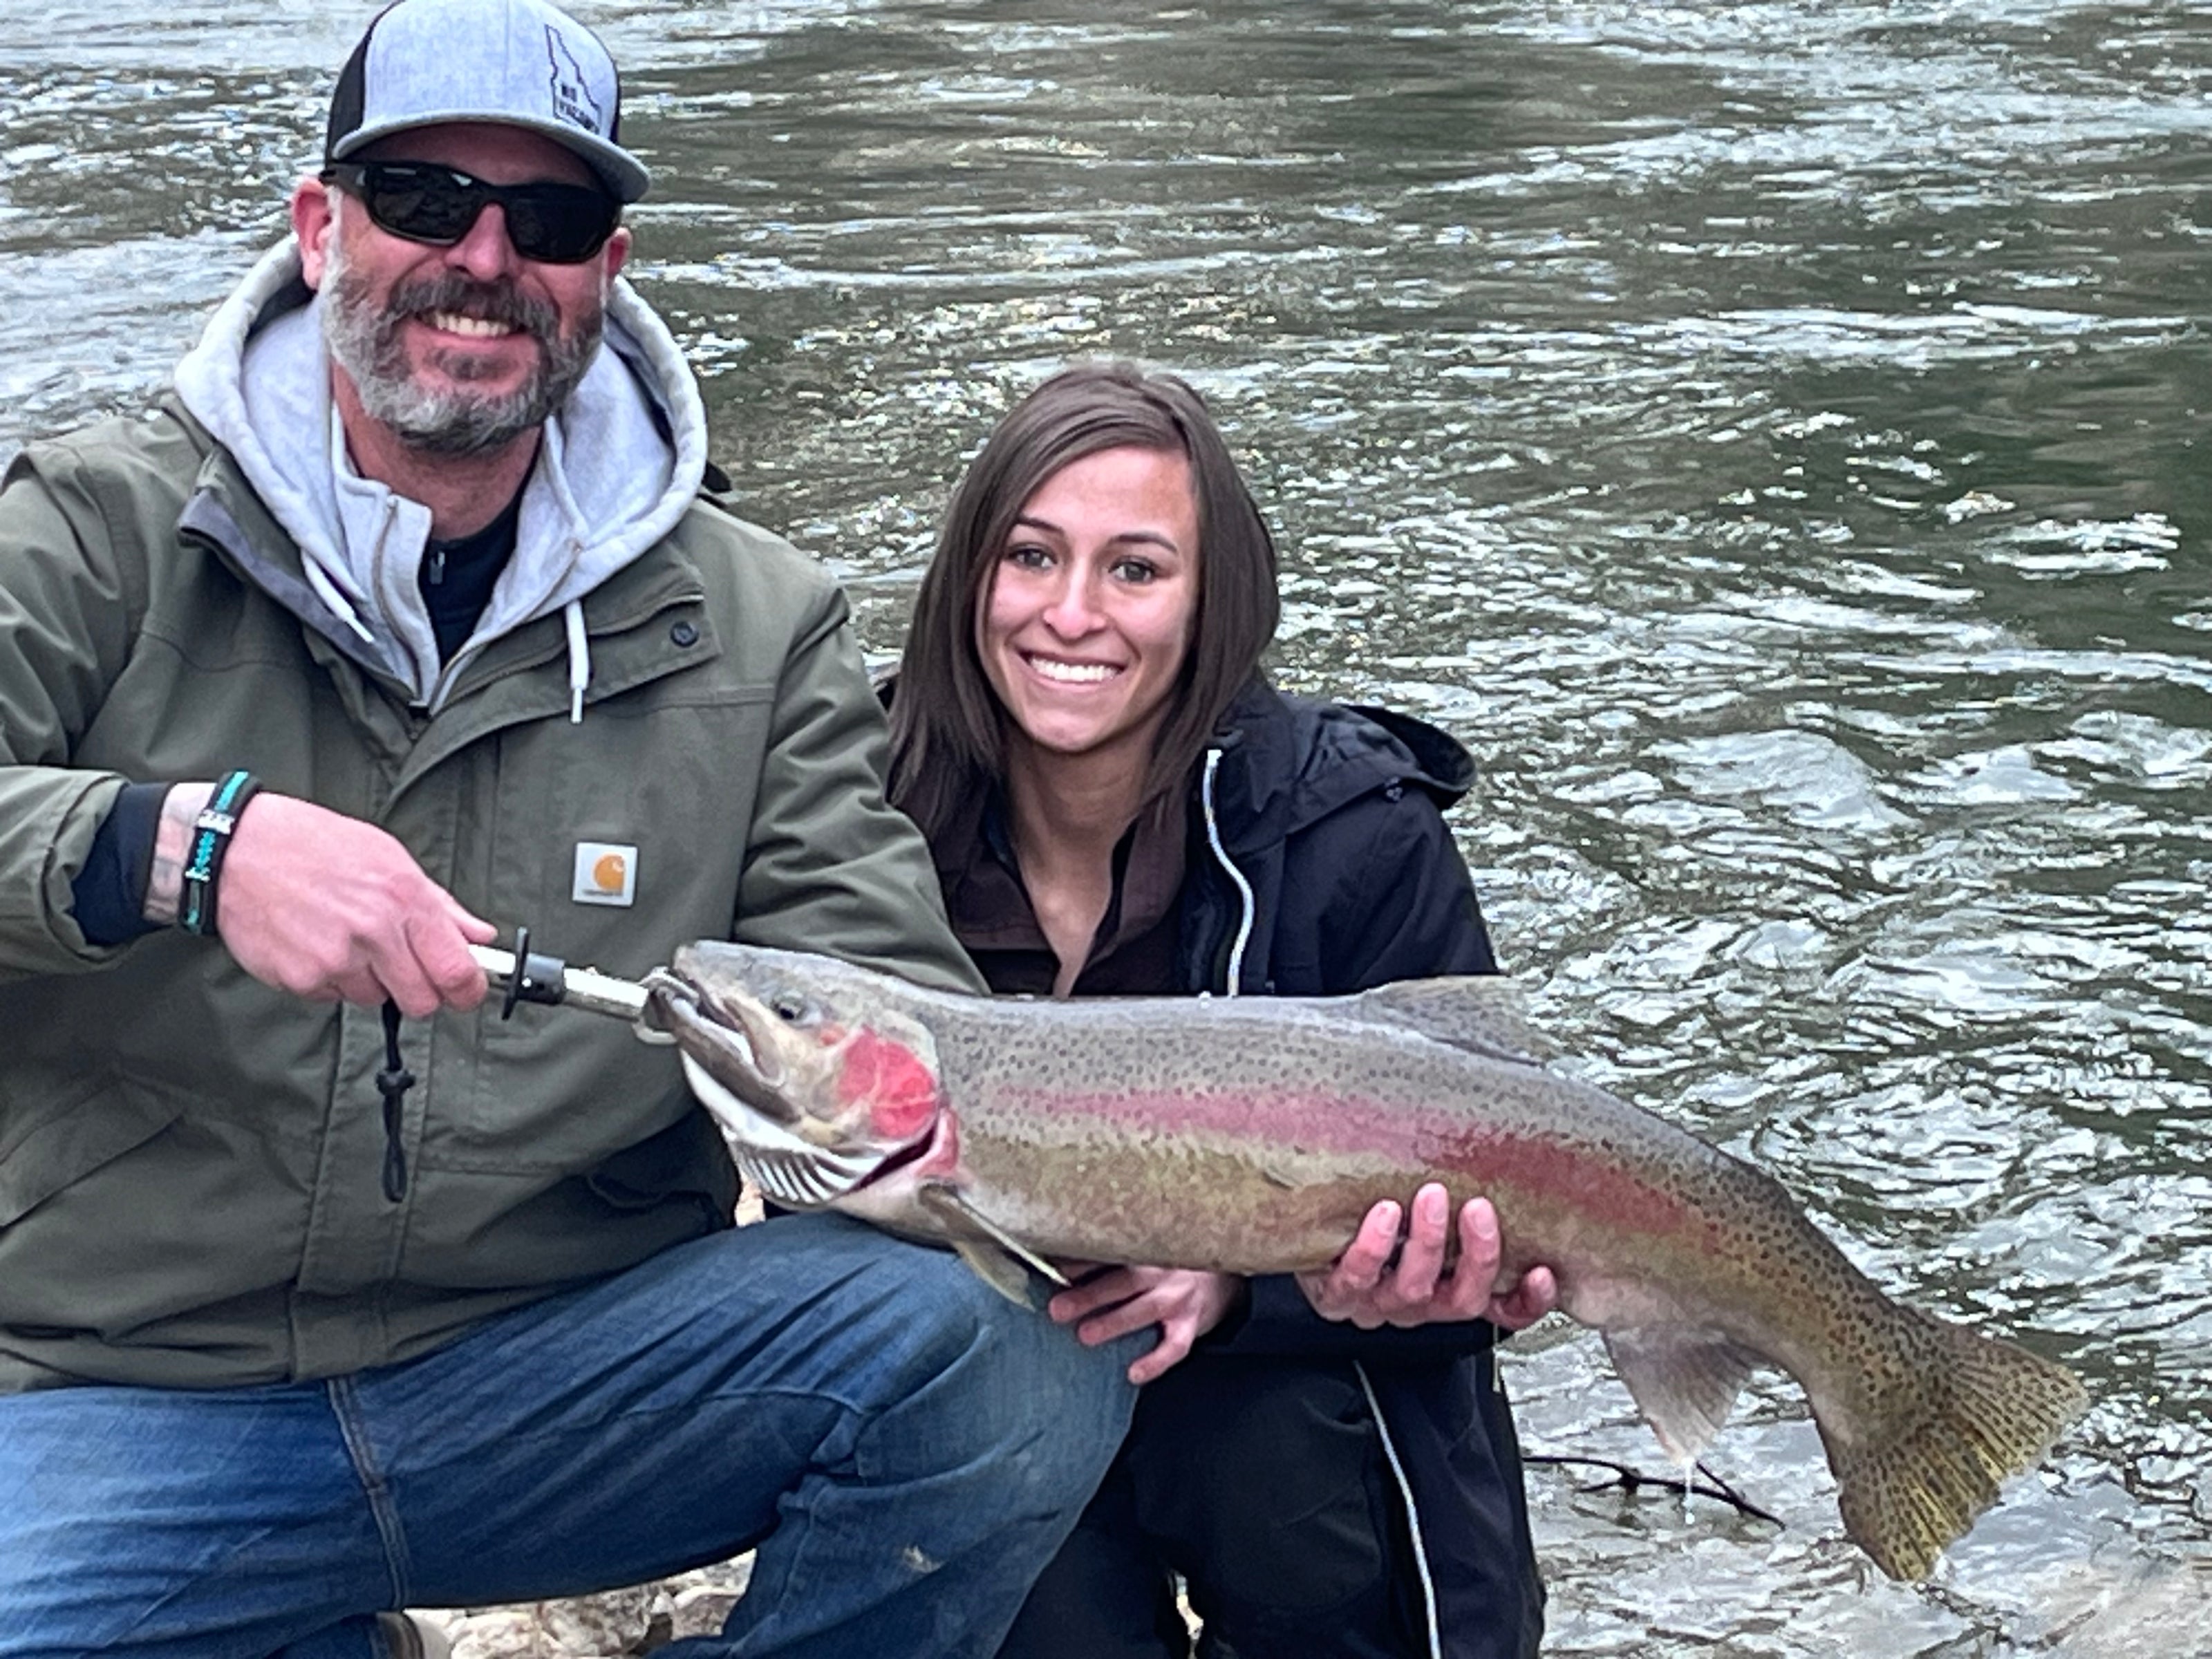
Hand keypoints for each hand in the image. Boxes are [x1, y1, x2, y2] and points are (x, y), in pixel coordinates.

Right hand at [196, 790, 496, 1015]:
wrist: (235, 849)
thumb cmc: (315, 845)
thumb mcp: (389, 858)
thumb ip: (441, 905)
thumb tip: (480, 936)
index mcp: (404, 899)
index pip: (457, 971)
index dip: (468, 990)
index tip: (467, 991)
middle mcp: (373, 932)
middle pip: (421, 1001)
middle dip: (419, 990)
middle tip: (402, 965)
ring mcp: (335, 960)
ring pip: (375, 999)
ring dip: (370, 980)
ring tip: (345, 938)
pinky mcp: (300, 979)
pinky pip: (333, 997)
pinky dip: (330, 980)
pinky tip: (315, 943)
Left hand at [1047, 1265, 1245, 1384]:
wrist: (1224, 1277)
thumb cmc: (1170, 1266)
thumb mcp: (1146, 1253)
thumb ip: (1113, 1258)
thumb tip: (1058, 1265)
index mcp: (1146, 1249)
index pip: (1111, 1252)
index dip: (1080, 1262)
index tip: (1052, 1270)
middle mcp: (1164, 1269)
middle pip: (1123, 1280)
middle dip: (1089, 1294)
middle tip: (1056, 1309)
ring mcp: (1180, 1297)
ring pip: (1146, 1309)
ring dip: (1115, 1322)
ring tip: (1085, 1336)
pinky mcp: (1192, 1324)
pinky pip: (1176, 1345)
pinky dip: (1156, 1361)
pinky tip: (1134, 1374)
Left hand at [1299, 1184, 1557, 1331]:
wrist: (1302, 1233)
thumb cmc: (1369, 1216)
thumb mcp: (1422, 1207)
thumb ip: (1458, 1194)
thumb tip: (1494, 1149)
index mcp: (1447, 1290)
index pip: (1501, 1309)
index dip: (1527, 1300)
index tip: (1542, 1272)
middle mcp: (1418, 1302)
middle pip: (1462, 1300)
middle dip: (1477, 1255)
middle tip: (1478, 1210)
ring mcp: (1377, 1302)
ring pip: (1413, 1290)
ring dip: (1427, 1243)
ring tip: (1431, 1197)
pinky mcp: (1335, 1295)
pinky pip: (1356, 1280)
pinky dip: (1373, 1249)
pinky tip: (1383, 1215)